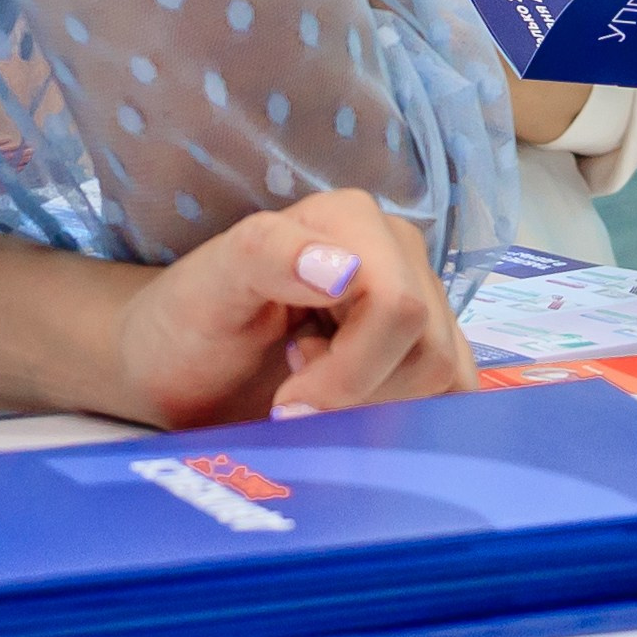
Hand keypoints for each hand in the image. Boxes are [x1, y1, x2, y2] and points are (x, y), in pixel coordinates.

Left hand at [111, 188, 476, 427]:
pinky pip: (456, 388)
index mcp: (351, 220)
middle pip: (426, 347)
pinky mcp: (430, 343)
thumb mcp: (207, 285)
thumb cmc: (185, 322)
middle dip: (358, 394)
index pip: (396, 308)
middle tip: (294, 397)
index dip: (348, 374)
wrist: (180, 363)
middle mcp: (398, 250)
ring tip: (317, 388)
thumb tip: (347, 270)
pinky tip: (355, 407)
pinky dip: (411, 416)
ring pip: (445, 373)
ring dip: (377, 405)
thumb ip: (266, 256)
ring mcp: (421, 295)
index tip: (286, 403)